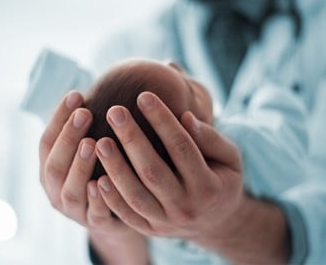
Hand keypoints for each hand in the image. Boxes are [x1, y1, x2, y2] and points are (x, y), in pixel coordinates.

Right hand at [39, 91, 148, 263]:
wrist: (119, 215)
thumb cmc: (109, 170)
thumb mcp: (99, 147)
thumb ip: (101, 122)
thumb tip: (139, 76)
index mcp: (52, 168)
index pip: (47, 140)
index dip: (58, 118)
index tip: (77, 94)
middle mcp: (56, 189)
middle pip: (54, 164)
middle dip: (67, 137)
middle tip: (85, 113)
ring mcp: (74, 210)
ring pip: (69, 190)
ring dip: (79, 165)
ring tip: (93, 143)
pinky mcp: (95, 225)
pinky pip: (94, 214)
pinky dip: (97, 199)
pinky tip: (106, 181)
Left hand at [94, 91, 244, 242]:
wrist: (216, 222)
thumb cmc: (222, 180)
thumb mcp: (230, 159)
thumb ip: (211, 139)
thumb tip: (185, 116)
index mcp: (209, 187)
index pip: (182, 148)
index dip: (162, 121)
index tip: (144, 96)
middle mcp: (186, 207)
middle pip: (153, 171)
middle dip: (132, 139)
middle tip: (114, 111)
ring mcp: (166, 222)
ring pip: (135, 195)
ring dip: (115, 168)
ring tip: (99, 141)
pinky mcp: (150, 230)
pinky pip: (127, 215)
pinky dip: (110, 199)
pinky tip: (95, 177)